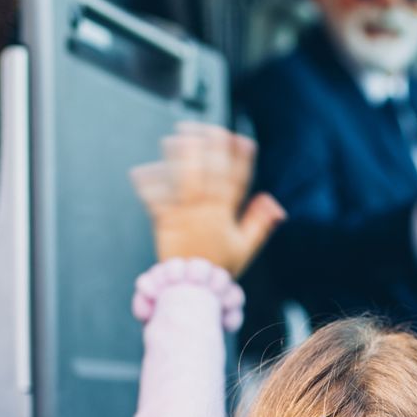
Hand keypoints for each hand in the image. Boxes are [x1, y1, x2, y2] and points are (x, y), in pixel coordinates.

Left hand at [130, 123, 285, 276]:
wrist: (193, 288)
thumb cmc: (218, 265)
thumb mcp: (245, 246)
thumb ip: (259, 222)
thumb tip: (275, 203)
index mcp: (226, 215)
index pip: (237, 180)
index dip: (241, 158)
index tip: (242, 139)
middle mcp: (206, 211)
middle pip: (209, 173)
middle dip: (208, 148)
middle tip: (202, 128)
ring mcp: (185, 216)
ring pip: (183, 181)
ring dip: (178, 158)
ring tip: (173, 138)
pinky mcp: (165, 223)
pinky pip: (155, 201)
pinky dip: (148, 186)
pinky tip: (141, 170)